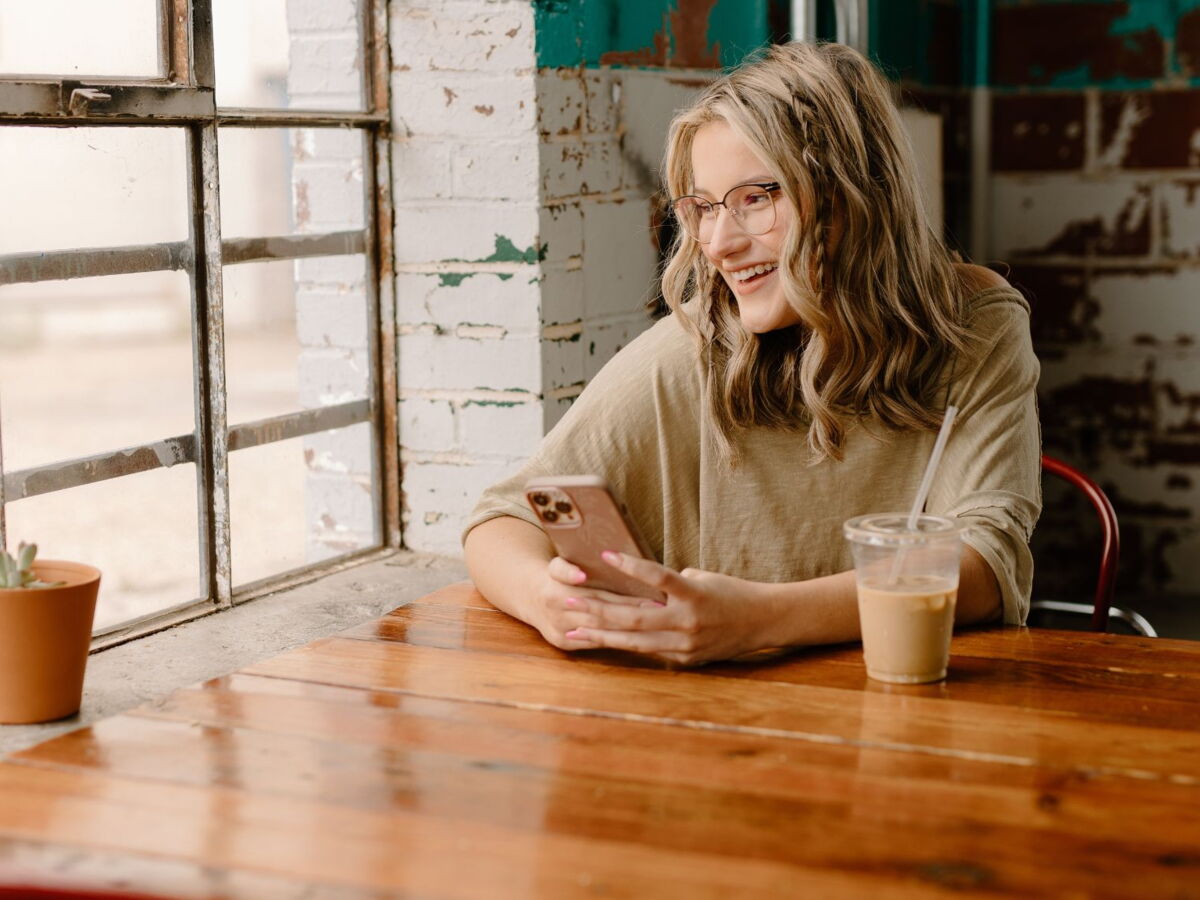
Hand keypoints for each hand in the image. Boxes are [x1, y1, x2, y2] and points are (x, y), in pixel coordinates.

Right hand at [528, 555, 663, 652]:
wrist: (532, 598)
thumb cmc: (554, 577)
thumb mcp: (556, 565)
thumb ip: (566, 569)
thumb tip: (581, 576)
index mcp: (555, 591)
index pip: (593, 596)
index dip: (620, 599)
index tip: (649, 596)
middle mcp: (556, 614)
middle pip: (600, 615)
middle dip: (631, 611)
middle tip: (659, 607)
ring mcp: (559, 631)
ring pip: (600, 631)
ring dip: (628, 626)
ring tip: (655, 620)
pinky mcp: (564, 643)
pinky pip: (594, 643)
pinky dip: (616, 638)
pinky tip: (638, 634)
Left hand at [561, 551, 773, 665]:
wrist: (763, 622)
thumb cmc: (731, 592)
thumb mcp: (702, 578)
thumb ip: (670, 584)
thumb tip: (637, 582)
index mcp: (694, 593)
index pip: (657, 577)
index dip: (631, 566)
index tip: (605, 555)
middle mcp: (688, 621)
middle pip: (634, 616)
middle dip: (597, 610)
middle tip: (568, 601)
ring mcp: (685, 643)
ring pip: (634, 641)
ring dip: (601, 634)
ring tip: (574, 629)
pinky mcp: (685, 659)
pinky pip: (648, 651)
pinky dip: (624, 645)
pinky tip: (601, 641)